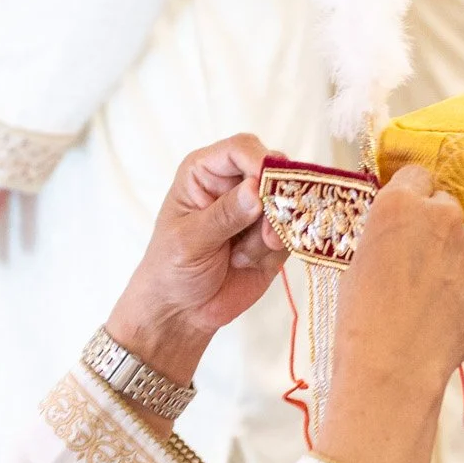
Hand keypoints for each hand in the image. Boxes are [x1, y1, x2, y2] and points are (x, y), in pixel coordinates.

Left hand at [104, 135, 285, 400]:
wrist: (181, 313)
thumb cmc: (171, 269)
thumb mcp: (190, 241)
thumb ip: (224, 215)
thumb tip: (257, 189)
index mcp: (205, 172)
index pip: (241, 149)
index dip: (260, 161)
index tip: (268, 187)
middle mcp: (235, 184)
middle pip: (274, 171)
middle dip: (274, 201)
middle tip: (264, 233)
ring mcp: (258, 211)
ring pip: (288, 205)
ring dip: (271, 233)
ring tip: (242, 256)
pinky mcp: (275, 237)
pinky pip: (293, 233)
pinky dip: (276, 249)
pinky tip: (249, 263)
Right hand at [317, 165, 463, 462]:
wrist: (395, 366)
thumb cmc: (363, 319)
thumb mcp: (359, 260)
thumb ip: (389, 233)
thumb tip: (402, 232)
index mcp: (399, 203)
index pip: (416, 175)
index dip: (411, 198)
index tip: (407, 219)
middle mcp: (442, 214)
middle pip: (444, 205)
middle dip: (434, 227)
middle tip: (418, 261)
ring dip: (455, 256)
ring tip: (432, 294)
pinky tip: (449, 307)